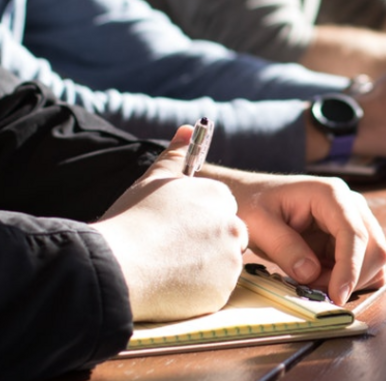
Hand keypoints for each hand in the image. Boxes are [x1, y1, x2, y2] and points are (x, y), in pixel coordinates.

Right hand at [93, 126, 247, 321]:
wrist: (118, 265)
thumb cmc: (132, 220)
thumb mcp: (153, 180)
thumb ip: (176, 155)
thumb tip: (188, 129)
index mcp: (219, 197)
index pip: (221, 209)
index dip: (198, 221)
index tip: (177, 229)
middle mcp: (232, 226)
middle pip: (228, 237)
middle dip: (206, 244)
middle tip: (172, 251)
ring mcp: (230, 260)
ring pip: (222, 265)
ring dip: (203, 268)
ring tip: (167, 267)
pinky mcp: (223, 291)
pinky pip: (214, 291)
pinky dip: (198, 291)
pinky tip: (171, 286)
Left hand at [217, 173, 385, 304]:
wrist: (251, 197)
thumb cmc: (252, 204)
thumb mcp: (258, 224)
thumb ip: (284, 247)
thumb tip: (310, 273)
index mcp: (330, 194)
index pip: (354, 233)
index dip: (350, 268)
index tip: (337, 296)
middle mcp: (350, 205)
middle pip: (374, 247)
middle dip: (350, 277)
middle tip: (314, 289)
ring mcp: (354, 220)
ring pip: (373, 259)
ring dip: (350, 280)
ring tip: (313, 281)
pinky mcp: (350, 237)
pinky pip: (365, 264)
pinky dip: (350, 279)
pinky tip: (323, 279)